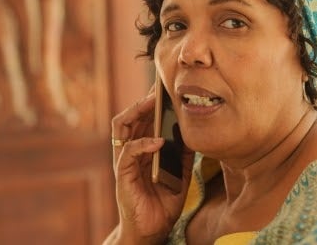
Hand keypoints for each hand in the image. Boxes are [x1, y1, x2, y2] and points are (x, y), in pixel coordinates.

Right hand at [110, 91, 194, 243]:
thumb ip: (184, 152)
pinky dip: (142, 144)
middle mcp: (130, 150)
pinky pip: (128, 152)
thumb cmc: (164, 200)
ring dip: (136, 112)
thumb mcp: (180, 172)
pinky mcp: (122, 175)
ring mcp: (124, 162)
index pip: (142, 118)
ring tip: (153, 102)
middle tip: (159, 88)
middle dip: (144, 100)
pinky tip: (158, 140)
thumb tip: (194, 130)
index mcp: (142, 148)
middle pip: (130, 116)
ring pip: (122, 127)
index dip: (150, 101)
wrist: (153, 229)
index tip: (164, 87)